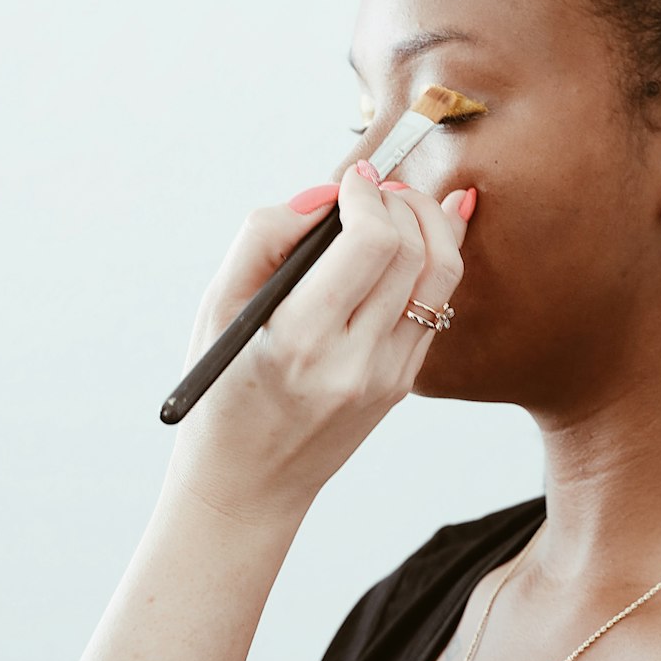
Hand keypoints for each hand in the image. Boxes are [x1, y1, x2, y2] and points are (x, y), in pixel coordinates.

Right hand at [163, 164, 474, 526]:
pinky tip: (422, 231)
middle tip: (376, 188)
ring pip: (442, 276)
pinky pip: (438, 306)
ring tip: (400, 204)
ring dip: (430, 224)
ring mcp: (389, 376)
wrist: (249, 481)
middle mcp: (355, 361)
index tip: (352, 179)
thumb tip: (326, 195)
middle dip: (401, 201)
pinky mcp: (404, 384)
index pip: (371, 244)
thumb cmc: (224, 387)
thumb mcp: (218, 307)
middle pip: (415, 251)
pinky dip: (435, 259)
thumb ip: (264, 237)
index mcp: (300, 339)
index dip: (369, 195)